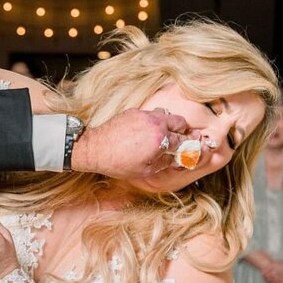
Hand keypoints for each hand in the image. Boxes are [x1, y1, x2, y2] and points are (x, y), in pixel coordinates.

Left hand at [69, 108, 200, 177]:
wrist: (94, 149)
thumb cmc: (118, 163)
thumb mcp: (146, 170)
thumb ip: (164, 162)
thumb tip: (175, 158)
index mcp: (160, 139)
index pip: (183, 140)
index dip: (187, 146)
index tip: (188, 149)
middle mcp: (155, 123)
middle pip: (180, 121)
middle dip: (182, 131)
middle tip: (178, 140)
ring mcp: (144, 115)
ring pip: (165, 114)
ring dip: (168, 124)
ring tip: (162, 135)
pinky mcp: (134, 111)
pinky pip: (150, 114)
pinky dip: (153, 121)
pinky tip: (145, 132)